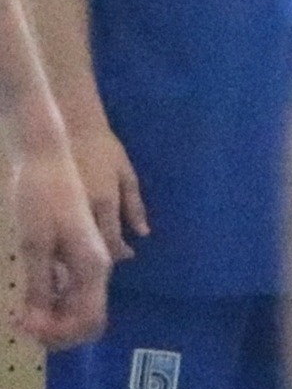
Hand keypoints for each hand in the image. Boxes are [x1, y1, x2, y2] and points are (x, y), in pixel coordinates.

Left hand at [8, 150, 105, 346]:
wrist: (47, 159)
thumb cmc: (41, 199)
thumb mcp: (34, 245)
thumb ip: (39, 286)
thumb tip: (36, 322)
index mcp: (93, 266)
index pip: (89, 320)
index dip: (58, 334)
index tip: (24, 323)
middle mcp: (99, 266)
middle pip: (87, 317)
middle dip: (55, 329)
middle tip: (19, 320)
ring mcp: (92, 259)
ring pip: (78, 305)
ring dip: (52, 316)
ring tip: (21, 310)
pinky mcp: (80, 252)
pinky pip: (72, 289)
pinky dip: (53, 301)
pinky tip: (31, 295)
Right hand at [68, 121, 142, 265]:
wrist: (73, 129)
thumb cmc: (104, 150)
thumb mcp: (126, 174)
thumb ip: (134, 205)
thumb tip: (143, 232)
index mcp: (105, 200)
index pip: (111, 238)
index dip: (120, 252)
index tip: (130, 255)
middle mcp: (83, 208)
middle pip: (91, 244)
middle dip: (103, 256)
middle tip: (114, 258)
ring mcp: (64, 207)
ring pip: (72, 241)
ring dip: (83, 251)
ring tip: (96, 253)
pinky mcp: (50, 204)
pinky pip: (58, 230)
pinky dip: (67, 240)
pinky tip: (76, 241)